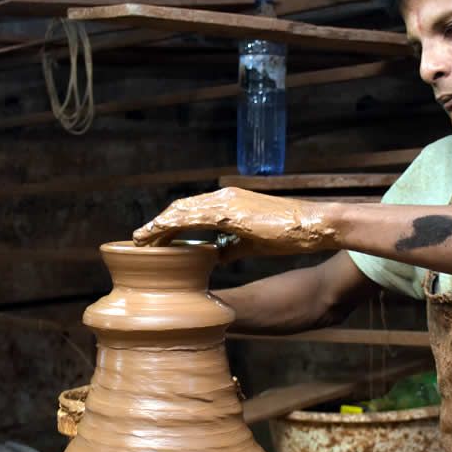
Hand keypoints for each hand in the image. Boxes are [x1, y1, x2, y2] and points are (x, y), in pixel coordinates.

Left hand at [132, 187, 339, 261]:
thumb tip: (212, 255)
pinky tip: (158, 236)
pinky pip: (192, 217)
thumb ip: (230, 246)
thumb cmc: (288, 234)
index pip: (191, 211)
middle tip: (139, 240)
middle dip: (158, 224)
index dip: (171, 223)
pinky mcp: (230, 212)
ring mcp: (226, 202)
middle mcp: (224, 197)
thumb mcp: (252, 243)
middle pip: (180, 208)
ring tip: (140, 240)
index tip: (154, 238)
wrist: (312, 226)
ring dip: (158, 225)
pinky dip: (171, 226)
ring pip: (181, 211)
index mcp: (230, 202)